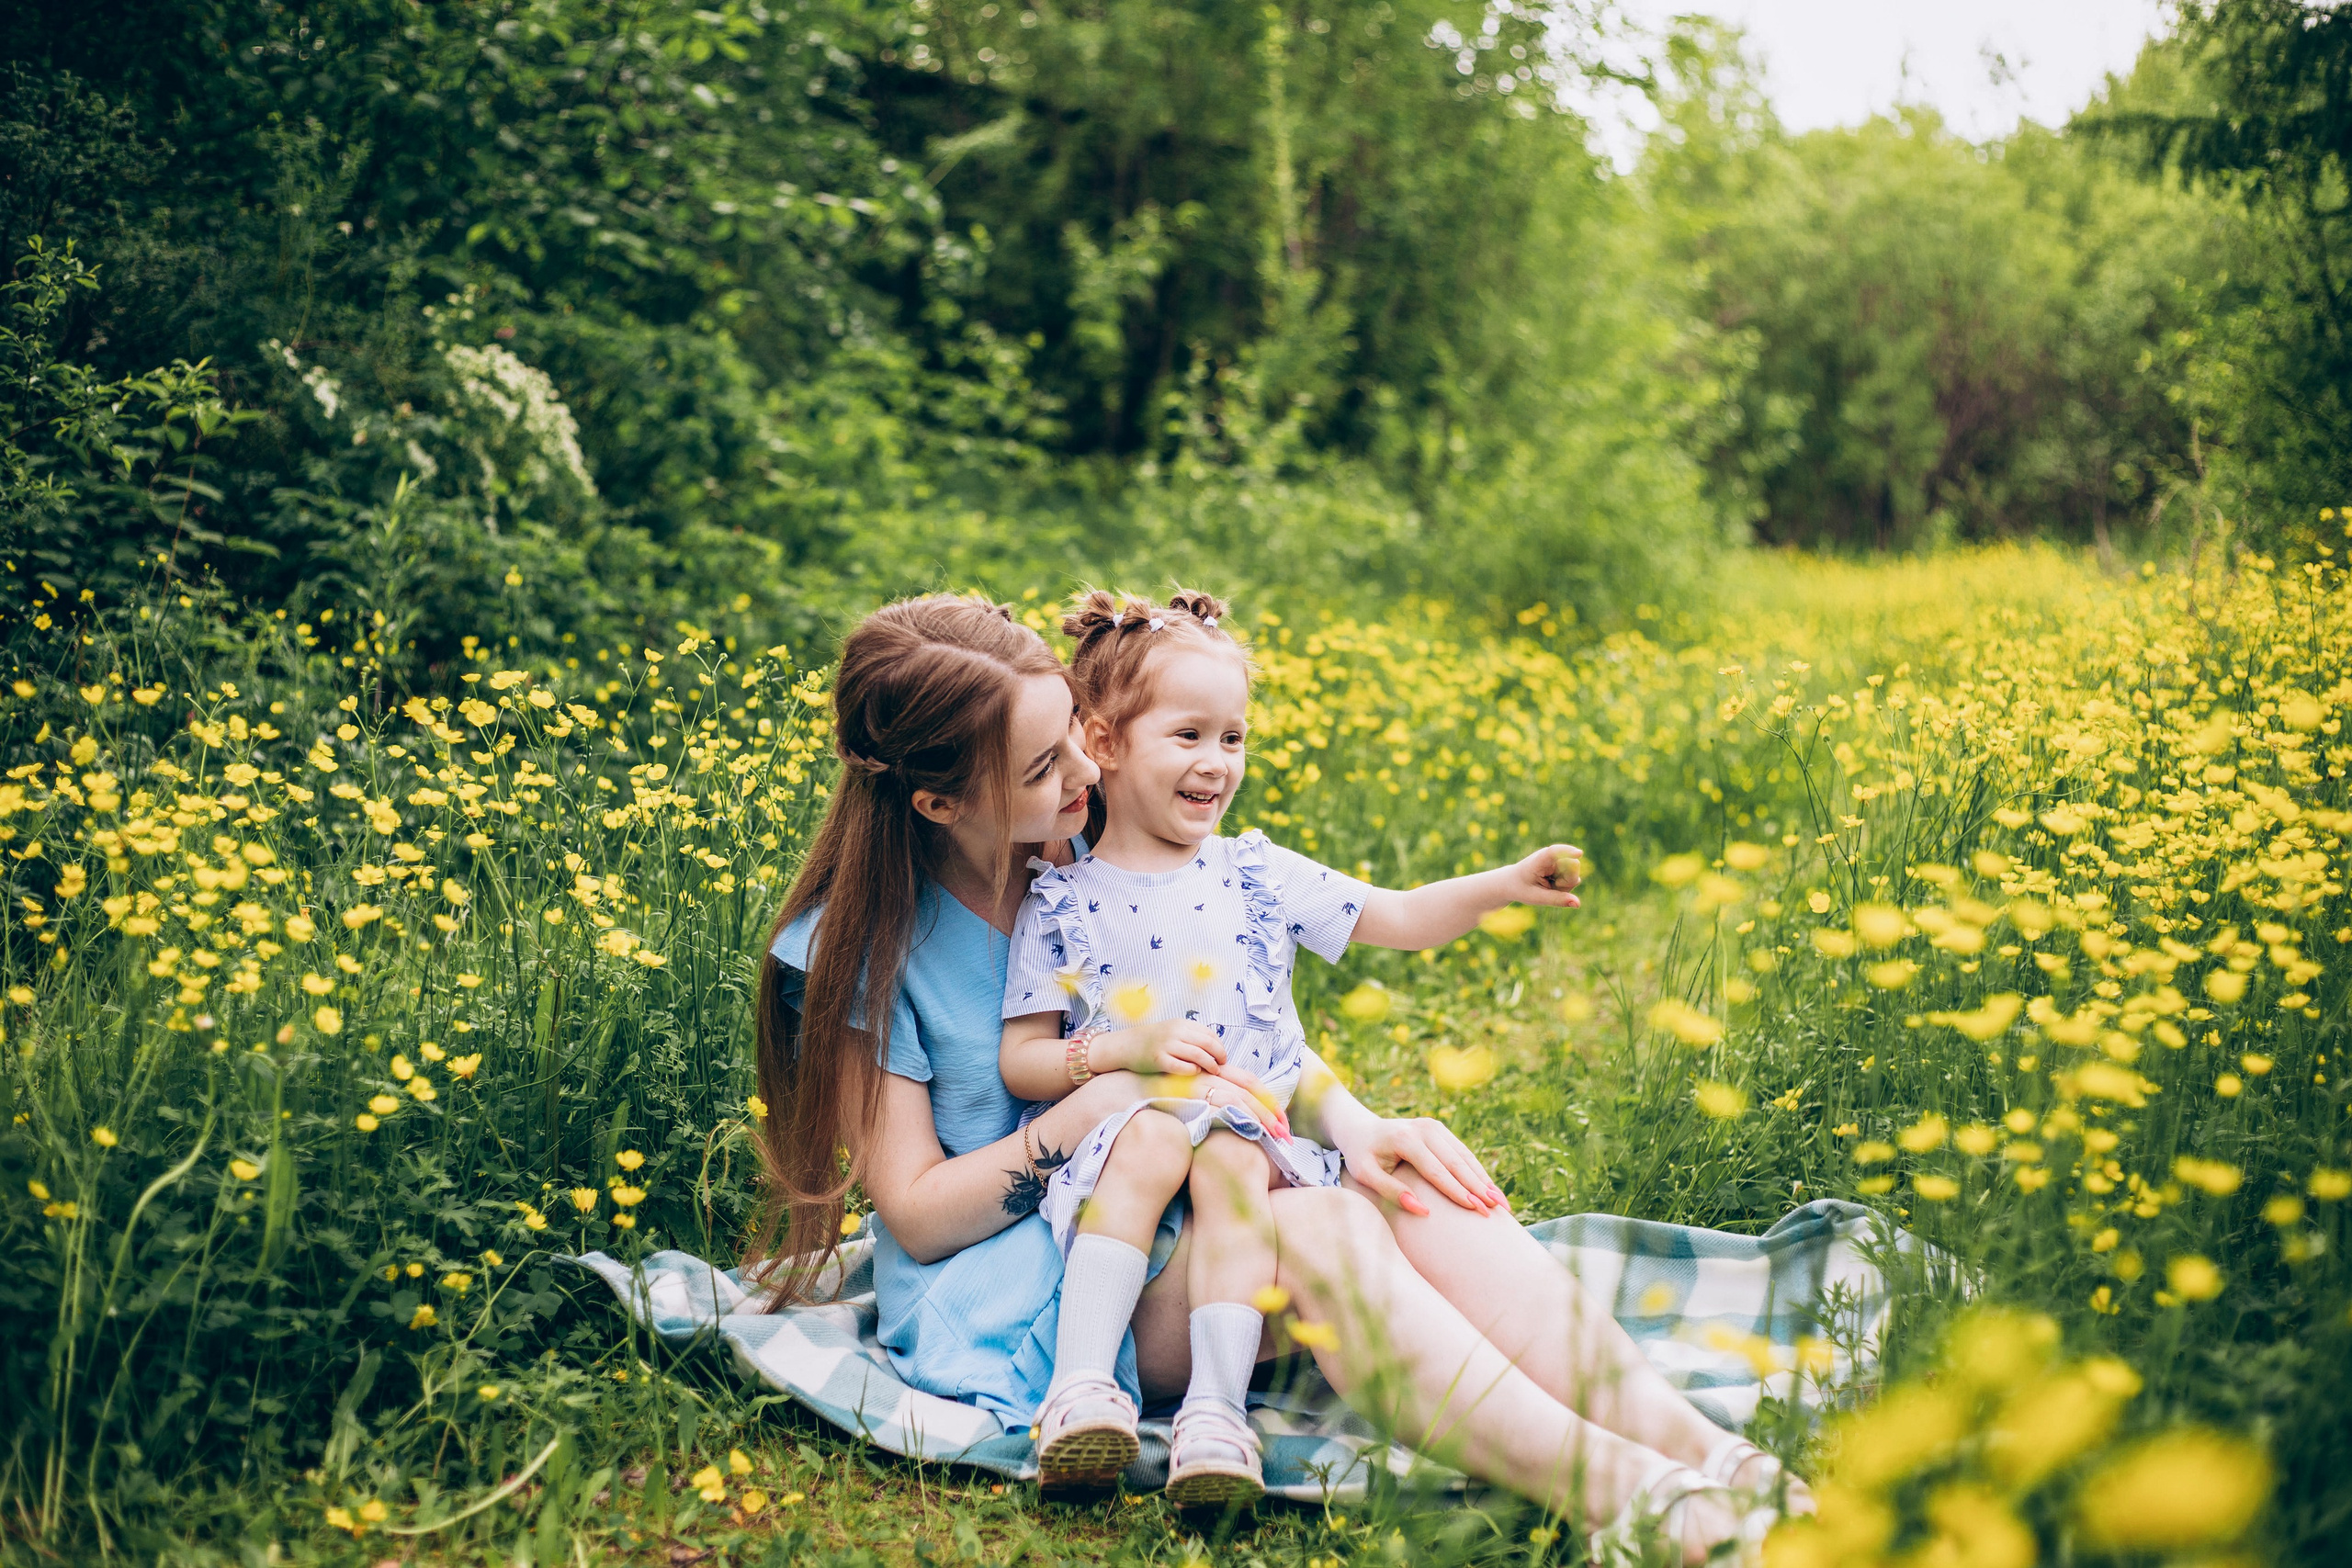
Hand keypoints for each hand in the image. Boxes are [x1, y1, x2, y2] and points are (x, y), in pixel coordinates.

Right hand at [1100, 1018, 1229, 1077]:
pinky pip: (1182, 1067)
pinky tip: (1195, 1072)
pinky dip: (1193, 1070)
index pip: (1210, 1034)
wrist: (1126, 1045)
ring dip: (1210, 1065)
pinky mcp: (1159, 1060)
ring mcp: (1166, 1045)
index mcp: (1181, 1024)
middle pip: (1207, 1044)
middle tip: (1221, 1066)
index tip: (1222, 1057)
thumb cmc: (1153, 1040)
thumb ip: (1191, 1036)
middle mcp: (1175, 1032)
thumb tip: (1215, 1048)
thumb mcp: (1172, 1030)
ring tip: (1213, 1071)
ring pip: (1198, 1055)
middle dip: (1219, 1056)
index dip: (1220, 1047)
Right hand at [1155, 1065, 1291, 1140]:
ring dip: (1262, 1118)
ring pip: (1241, 1099)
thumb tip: (1234, 1117)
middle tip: (1288, 1134)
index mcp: (1214, 1072)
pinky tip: (1251, 1130)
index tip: (1283, 1120)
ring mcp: (1201, 1083)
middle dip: (1272, 1113)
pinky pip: (1222, 1105)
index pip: (1250, 1083)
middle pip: (1251, 1090)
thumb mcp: (1191, 1093)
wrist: (1130, 1088)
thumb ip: (1211, 1099)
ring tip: (1276, 1137)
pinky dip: (1240, 1116)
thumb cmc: (1161, 1094)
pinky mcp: (1192, 1095)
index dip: (1270, 1100)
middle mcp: (1210, 1074)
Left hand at [1338, 1114, 1506, 1217]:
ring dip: (1485, 1180)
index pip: (1436, 1170)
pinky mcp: (1439, 1129)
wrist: (1360, 1127)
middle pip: (1457, 1162)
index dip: (1457, 1191)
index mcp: (1405, 1139)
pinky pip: (1462, 1152)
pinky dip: (1478, 1171)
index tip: (1475, 1210)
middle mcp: (1424, 1129)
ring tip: (1502, 1203)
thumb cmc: (1361, 1156)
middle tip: (1498, 1210)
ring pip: (1465, 1156)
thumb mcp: (1366, 1175)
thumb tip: (1423, 1211)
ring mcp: (1434, 1126)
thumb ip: (1392, 1192)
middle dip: (1479, 1187)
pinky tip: (1491, 1189)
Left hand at [1510, 843, 1582, 907]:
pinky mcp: (1562, 864)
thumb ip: (1557, 899)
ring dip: (1565, 885)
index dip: (1568, 851)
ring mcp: (1557, 859)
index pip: (1554, 852)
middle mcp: (1550, 855)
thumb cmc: (1522, 889)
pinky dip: (1565, 885)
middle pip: (1573, 866)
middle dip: (1567, 882)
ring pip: (1574, 873)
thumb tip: (1578, 904)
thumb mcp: (1537, 898)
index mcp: (1538, 860)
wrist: (1512, 883)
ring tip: (1548, 886)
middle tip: (1550, 888)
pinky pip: (1573, 877)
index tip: (1579, 854)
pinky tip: (1553, 884)